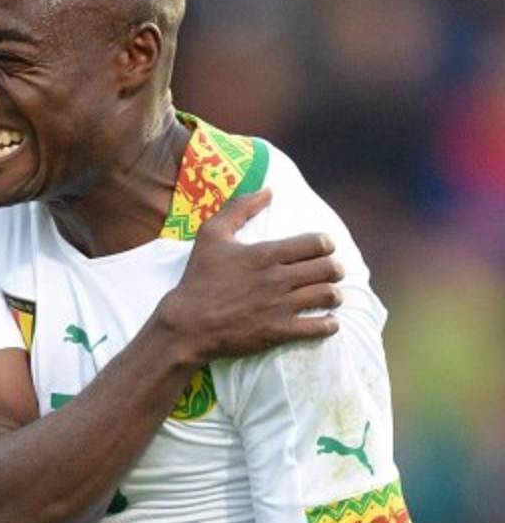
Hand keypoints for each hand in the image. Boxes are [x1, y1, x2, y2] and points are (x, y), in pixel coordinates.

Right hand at [157, 188, 343, 364]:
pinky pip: (320, 327)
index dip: (326, 244)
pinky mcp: (279, 332)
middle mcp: (277, 279)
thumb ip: (239, 208)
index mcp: (265, 254)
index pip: (317, 243)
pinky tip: (326, 320)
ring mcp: (280, 307)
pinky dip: (329, 323)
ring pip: (328, 295)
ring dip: (334, 294)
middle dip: (335, 269)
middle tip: (330, 272)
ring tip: (329, 295)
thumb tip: (268, 190)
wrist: (187, 324)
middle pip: (329, 269)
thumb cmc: (198, 278)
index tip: (323, 249)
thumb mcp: (211, 235)